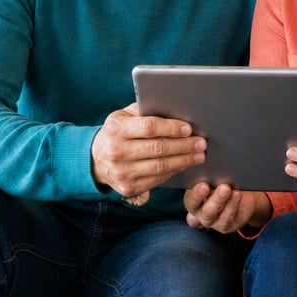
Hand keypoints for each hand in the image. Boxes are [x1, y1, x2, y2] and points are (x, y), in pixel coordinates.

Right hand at [92, 104, 206, 203]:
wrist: (96, 160)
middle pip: (158, 148)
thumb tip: (175, 109)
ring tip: (199, 155)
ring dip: (184, 160)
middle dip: (183, 145)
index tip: (188, 128)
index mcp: (116, 129)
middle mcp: (117, 152)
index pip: (149, 127)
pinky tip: (185, 164)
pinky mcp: (129, 187)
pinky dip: (174, 171)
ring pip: (160, 166)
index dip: (171, 128)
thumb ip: (144, 112)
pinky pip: (157, 179)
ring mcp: (122, 172)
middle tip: (201, 142)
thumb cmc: (117, 133)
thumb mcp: (123, 117)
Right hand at [183, 182, 269, 232]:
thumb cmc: (218, 185)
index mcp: (194, 204)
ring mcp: (217, 223)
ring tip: (234, 190)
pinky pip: (234, 218)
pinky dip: (236, 205)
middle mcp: (203, 215)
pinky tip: (238, 195)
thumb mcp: (210, 181)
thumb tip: (209, 171)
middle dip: (216, 200)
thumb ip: (206, 179)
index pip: (191, 201)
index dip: (196, 195)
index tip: (204, 185)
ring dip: (229, 203)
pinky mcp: (231, 225)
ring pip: (222, 217)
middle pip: (207, 212)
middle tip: (223, 187)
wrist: (237, 194)